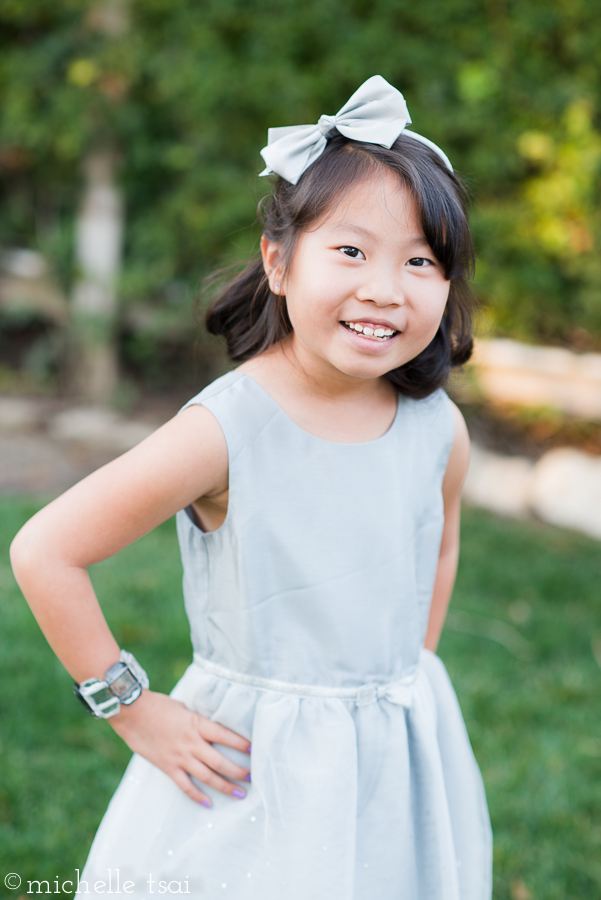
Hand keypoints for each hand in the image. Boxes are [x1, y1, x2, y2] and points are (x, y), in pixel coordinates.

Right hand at [108, 690, 250, 806]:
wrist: (132, 712)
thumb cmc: (158, 705)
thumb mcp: (184, 708)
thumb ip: (197, 720)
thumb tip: (210, 727)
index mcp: (197, 724)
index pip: (226, 736)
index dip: (241, 744)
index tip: (255, 749)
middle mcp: (191, 743)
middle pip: (220, 761)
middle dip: (238, 771)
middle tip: (253, 778)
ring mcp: (180, 757)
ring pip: (207, 776)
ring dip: (224, 786)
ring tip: (239, 794)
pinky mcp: (168, 767)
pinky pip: (185, 786)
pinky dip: (197, 796)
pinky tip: (208, 803)